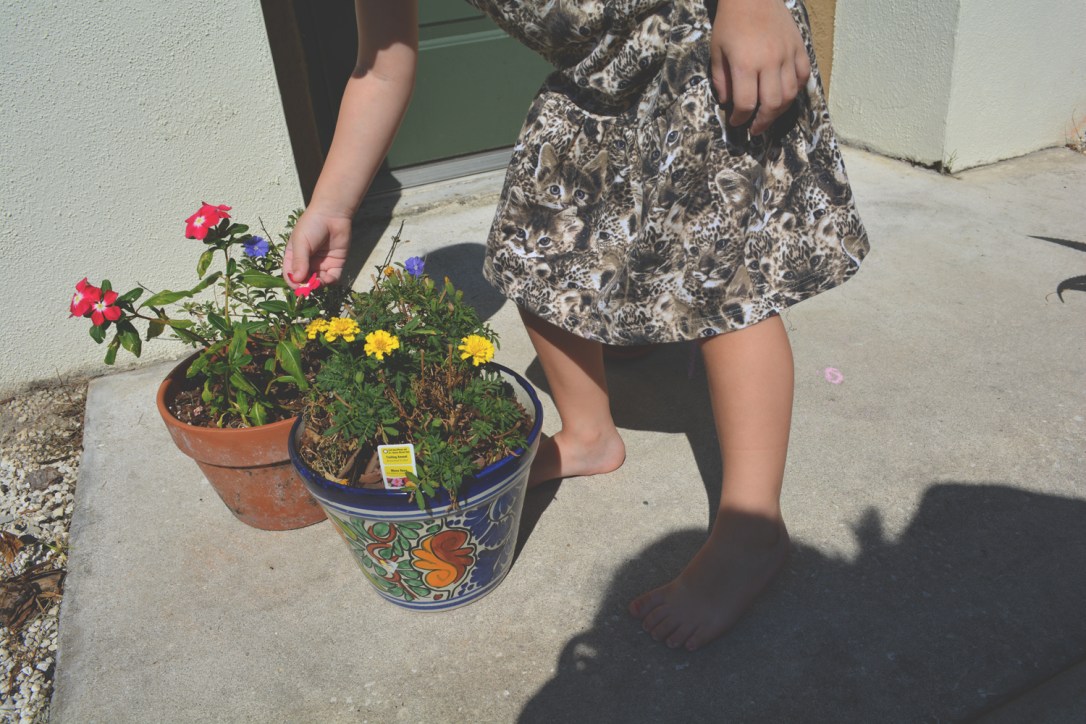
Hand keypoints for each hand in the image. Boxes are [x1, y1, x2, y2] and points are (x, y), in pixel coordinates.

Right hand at [284, 207, 351, 287]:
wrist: (332, 214)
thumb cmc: (312, 225)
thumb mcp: (301, 243)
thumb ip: (299, 261)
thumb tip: (297, 280)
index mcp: (294, 257)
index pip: (291, 275)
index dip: (293, 283)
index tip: (298, 287)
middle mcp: (307, 262)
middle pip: (305, 280)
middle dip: (307, 285)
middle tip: (310, 287)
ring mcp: (321, 263)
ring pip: (319, 281)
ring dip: (319, 284)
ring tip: (320, 281)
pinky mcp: (335, 263)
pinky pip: (332, 277)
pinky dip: (331, 280)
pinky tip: (329, 278)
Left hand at [710, 0, 810, 135]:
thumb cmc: (730, 22)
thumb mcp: (716, 51)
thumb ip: (721, 80)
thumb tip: (728, 103)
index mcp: (745, 64)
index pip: (745, 103)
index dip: (739, 119)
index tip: (735, 122)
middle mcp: (769, 62)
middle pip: (771, 104)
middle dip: (762, 122)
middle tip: (755, 129)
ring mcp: (787, 55)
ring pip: (790, 94)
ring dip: (780, 111)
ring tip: (769, 115)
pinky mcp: (799, 47)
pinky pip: (803, 76)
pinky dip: (796, 90)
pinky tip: (785, 95)